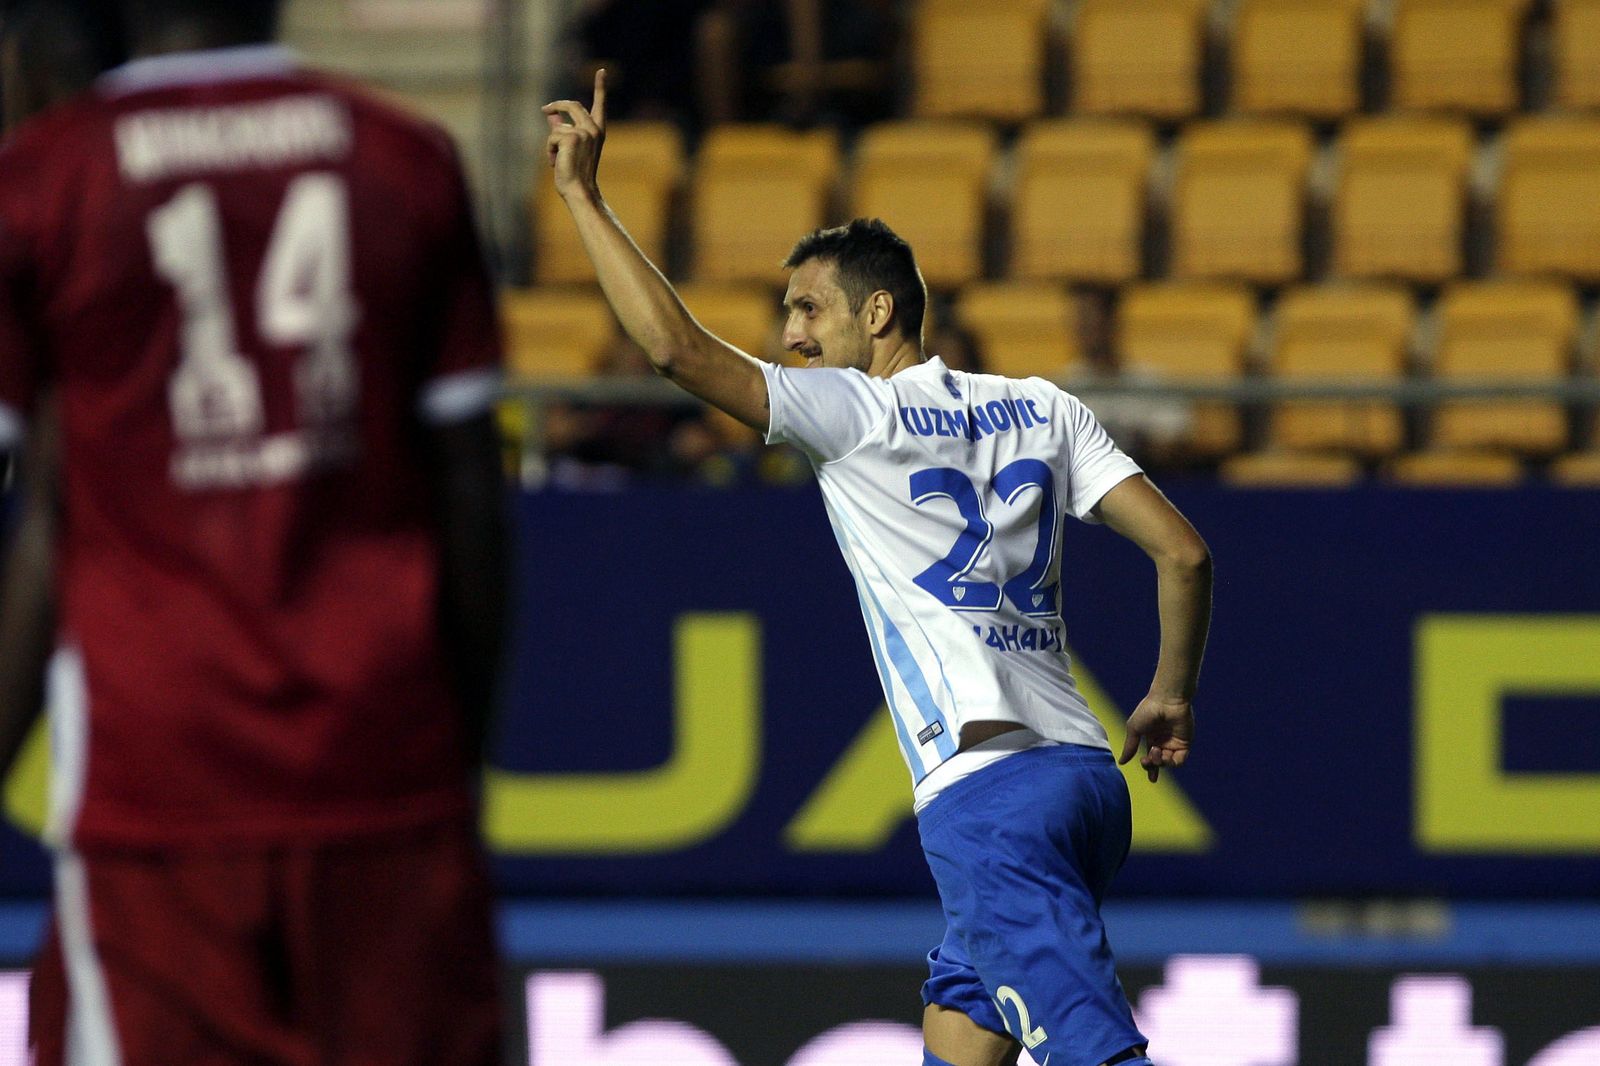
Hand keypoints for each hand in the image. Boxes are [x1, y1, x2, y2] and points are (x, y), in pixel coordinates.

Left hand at [543, 68, 606, 201]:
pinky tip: (556, 162)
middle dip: (557, 105)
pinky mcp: (571, 137)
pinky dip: (549, 150)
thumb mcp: (569, 148)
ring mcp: (583, 132)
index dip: (600, 87)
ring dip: (552, 143)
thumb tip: (550, 114)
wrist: (579, 190)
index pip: (600, 104)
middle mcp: (593, 129)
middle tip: (545, 109)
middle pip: (572, 105)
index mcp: (598, 131)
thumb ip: (562, 129)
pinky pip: (552, 137)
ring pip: (557, 127)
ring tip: (557, 160)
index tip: (602, 70)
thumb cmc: (575, 173)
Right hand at [1118, 694, 1192, 782]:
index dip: (1148, 766)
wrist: (1167, 701)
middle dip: (1152, 766)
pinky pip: (1179, 760)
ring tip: (1155, 751)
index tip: (1144, 764)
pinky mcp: (1185, 743)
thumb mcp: (1134, 729)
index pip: (1150, 756)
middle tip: (1147, 761)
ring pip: (1168, 763)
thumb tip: (1121, 762)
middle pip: (1158, 762)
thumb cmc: (1148, 711)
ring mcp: (1174, 742)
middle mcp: (1163, 741)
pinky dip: (1172, 762)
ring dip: (1160, 762)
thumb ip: (1129, 747)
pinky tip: (1165, 756)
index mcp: (1151, 737)